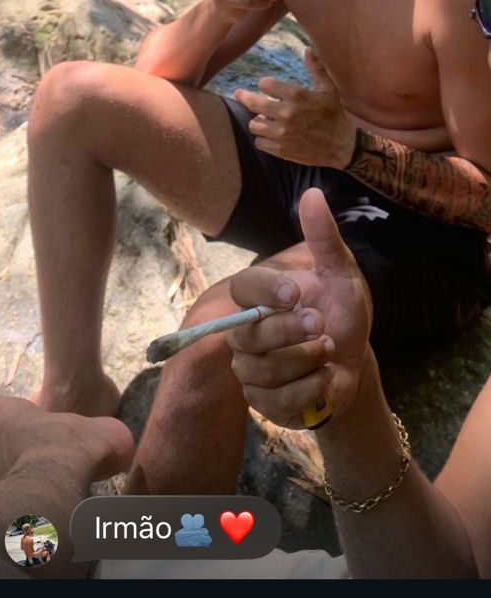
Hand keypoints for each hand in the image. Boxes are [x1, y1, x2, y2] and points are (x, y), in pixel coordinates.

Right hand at [228, 188, 371, 427]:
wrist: (354, 362)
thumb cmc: (342, 311)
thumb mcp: (342, 273)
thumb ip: (324, 238)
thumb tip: (313, 194)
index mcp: (259, 297)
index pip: (243, 288)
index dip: (264, 291)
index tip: (294, 292)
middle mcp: (246, 333)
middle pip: (249, 335)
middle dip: (290, 332)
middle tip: (321, 325)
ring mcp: (251, 370)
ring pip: (264, 371)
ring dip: (306, 361)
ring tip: (328, 350)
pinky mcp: (263, 404)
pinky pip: (278, 402)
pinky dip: (310, 389)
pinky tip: (324, 378)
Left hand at [233, 50, 354, 167]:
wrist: (341, 146)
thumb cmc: (334, 114)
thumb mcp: (328, 89)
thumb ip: (316, 68)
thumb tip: (307, 49)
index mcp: (296, 95)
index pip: (265, 84)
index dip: (265, 84)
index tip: (266, 85)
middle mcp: (286, 113)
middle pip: (253, 104)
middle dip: (244, 97)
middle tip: (239, 94)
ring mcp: (282, 133)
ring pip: (254, 124)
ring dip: (258, 120)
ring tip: (266, 119)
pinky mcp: (281, 149)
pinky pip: (260, 142)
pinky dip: (263, 138)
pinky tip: (271, 134)